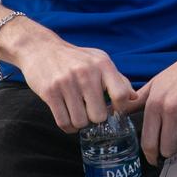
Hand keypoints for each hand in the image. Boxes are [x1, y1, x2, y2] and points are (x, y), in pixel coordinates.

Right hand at [8, 22, 134, 131]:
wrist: (41, 48)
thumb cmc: (76, 59)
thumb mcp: (100, 61)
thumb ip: (118, 79)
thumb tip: (134, 98)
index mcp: (103, 65)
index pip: (121, 95)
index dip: (120, 109)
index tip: (114, 111)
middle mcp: (86, 73)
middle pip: (99, 115)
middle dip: (96, 119)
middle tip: (91, 112)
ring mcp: (67, 83)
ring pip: (81, 122)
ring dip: (80, 123)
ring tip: (79, 115)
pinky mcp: (50, 92)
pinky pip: (63, 122)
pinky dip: (68, 127)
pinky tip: (69, 120)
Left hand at [129, 25, 176, 163]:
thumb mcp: (157, 82)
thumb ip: (138, 100)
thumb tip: (118, 111)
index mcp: (155, 103)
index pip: (149, 142)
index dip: (152, 156)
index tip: (156, 160)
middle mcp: (171, 109)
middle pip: (167, 148)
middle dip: (170, 152)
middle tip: (174, 149)